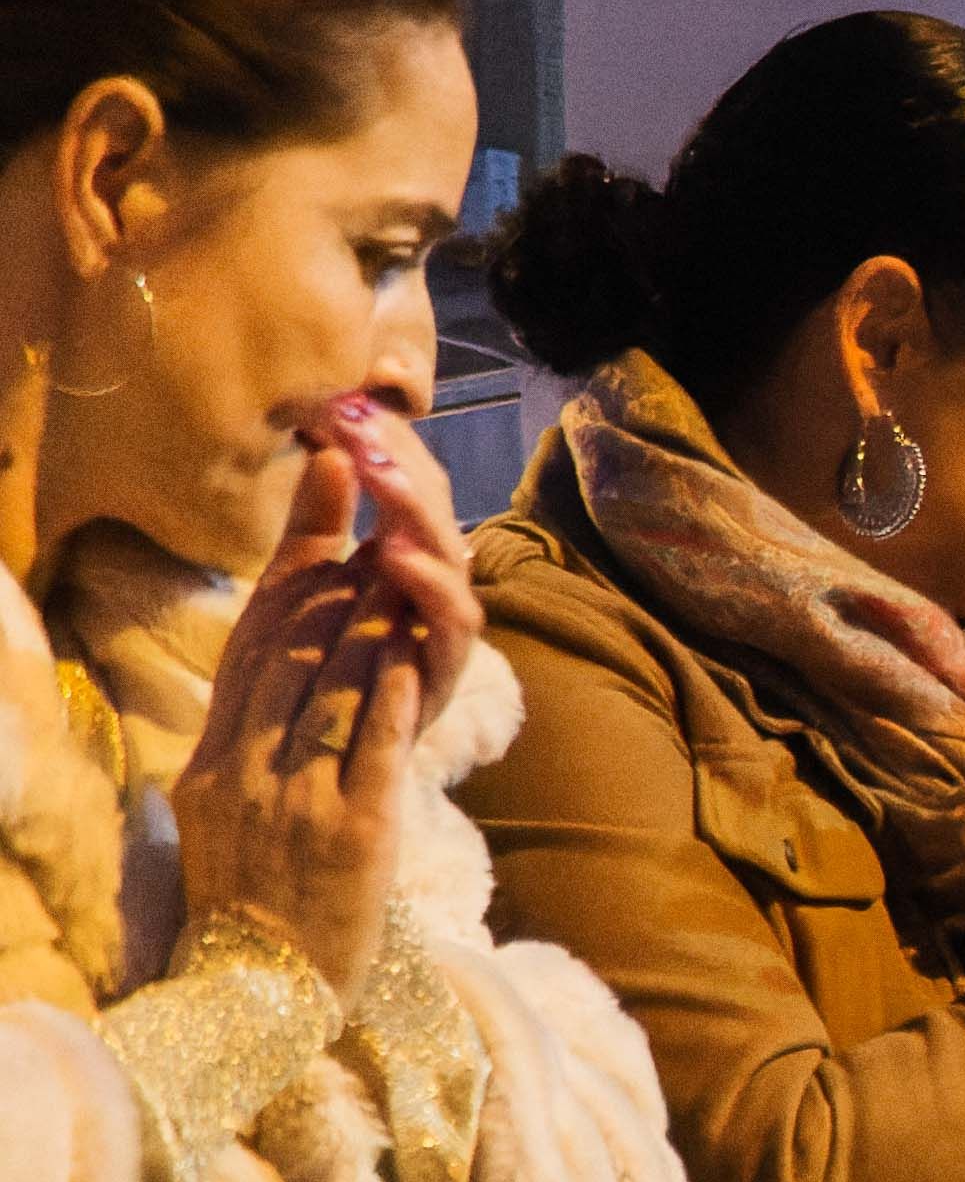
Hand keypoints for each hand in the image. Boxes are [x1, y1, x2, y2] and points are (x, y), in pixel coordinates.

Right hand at [173, 447, 423, 991]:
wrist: (260, 996)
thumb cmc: (250, 904)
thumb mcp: (218, 818)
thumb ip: (237, 747)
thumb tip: (262, 678)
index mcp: (210, 764)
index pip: (247, 649)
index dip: (283, 574)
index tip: (314, 521)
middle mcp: (244, 773)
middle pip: (289, 655)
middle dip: (334, 583)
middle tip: (373, 527)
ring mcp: (296, 803)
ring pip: (333, 690)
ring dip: (371, 623)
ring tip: (403, 571)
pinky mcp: (353, 835)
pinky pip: (373, 750)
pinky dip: (392, 695)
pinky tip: (413, 653)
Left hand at [317, 397, 481, 733]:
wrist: (299, 776)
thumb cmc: (298, 681)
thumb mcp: (293, 588)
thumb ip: (314, 525)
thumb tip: (325, 446)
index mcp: (396, 560)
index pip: (405, 487)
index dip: (382, 445)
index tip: (342, 405)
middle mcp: (427, 590)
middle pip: (434, 512)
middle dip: (402, 465)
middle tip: (362, 424)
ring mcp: (438, 632)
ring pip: (451, 560)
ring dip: (419, 515)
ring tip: (382, 476)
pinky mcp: (441, 675)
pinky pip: (453, 628)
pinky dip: (432, 588)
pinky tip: (396, 553)